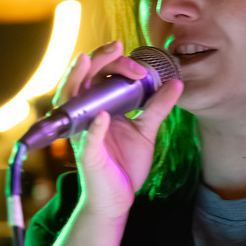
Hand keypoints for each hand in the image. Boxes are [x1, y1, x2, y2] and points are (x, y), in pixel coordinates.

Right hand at [52, 41, 182, 219]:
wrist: (119, 199)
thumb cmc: (125, 165)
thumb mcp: (146, 131)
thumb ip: (157, 107)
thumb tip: (176, 83)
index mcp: (97, 107)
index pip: (98, 73)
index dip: (118, 63)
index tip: (142, 68)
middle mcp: (84, 115)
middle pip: (82, 77)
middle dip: (98, 58)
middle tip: (118, 46)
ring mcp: (82, 133)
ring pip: (70, 100)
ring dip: (78, 79)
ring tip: (88, 60)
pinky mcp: (87, 155)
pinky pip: (87, 139)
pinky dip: (94, 127)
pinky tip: (102, 116)